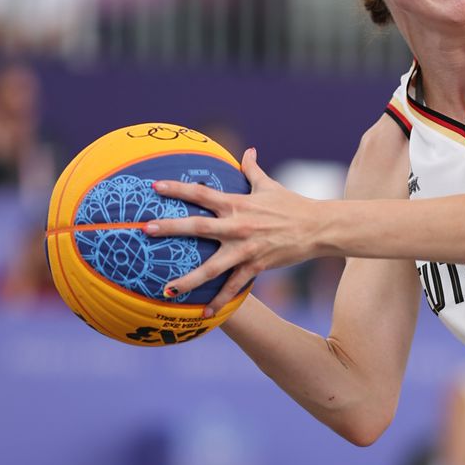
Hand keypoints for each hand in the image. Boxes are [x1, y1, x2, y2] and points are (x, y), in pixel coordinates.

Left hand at [146, 148, 316, 316]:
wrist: (318, 227)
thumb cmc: (293, 205)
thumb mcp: (270, 185)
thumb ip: (253, 169)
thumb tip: (248, 151)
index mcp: (238, 203)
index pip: (202, 193)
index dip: (178, 189)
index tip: (154, 187)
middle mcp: (238, 225)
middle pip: (198, 227)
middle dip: (171, 228)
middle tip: (146, 230)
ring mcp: (246, 248)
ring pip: (212, 266)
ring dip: (188, 278)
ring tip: (166, 289)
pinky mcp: (256, 266)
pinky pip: (234, 286)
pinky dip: (220, 301)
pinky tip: (205, 314)